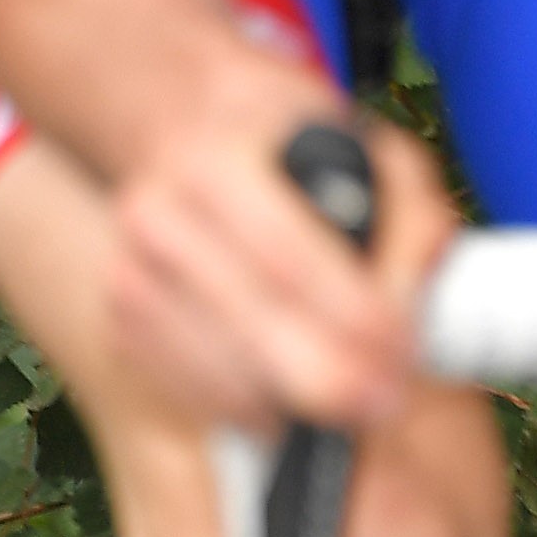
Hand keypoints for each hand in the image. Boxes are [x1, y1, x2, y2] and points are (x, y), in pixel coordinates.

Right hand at [99, 52, 454, 433]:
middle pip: (255, 330)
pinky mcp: (122, 314)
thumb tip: (413, 302)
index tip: (404, 356)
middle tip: (384, 402)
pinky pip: (191, 394)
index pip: (291, 260)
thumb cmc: (296, 146)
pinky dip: (250, 413)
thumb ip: (414, 217)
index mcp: (219, 159)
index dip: (356, 320)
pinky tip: (289, 400)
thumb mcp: (372, 150)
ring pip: (223, 375)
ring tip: (348, 404)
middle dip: (334, 383)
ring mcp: (129, 266)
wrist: (188, 124)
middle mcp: (159, 211)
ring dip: (297, 409)